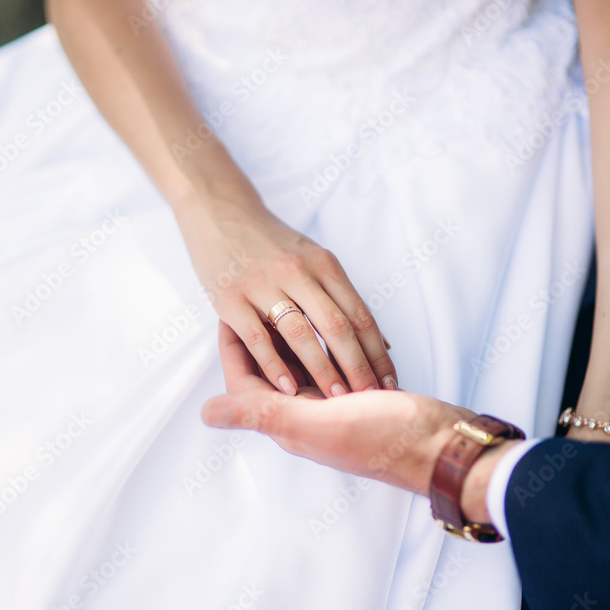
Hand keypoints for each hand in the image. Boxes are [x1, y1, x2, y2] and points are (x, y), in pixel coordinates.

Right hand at [175, 188, 396, 398]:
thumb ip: (345, 299)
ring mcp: (262, 284)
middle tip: (369, 398)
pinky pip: (257, 337)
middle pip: (337, 326)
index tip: (390, 384)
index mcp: (323, 264)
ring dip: (322, 369)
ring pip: (300, 333)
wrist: (219, 210)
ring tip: (335, 399)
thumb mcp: (314, 258)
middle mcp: (298, 272)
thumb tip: (382, 343)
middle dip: (357, 367)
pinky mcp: (230, 297)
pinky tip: (288, 389)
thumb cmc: (272, 243)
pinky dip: (274, 365)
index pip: (360, 315)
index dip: (377, 354)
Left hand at [206, 322, 498, 501]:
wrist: (441, 448)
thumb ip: (263, 413)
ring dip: (295, 334)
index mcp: (287, 420)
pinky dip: (327, 340)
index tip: (227, 312)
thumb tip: (205, 413)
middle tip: (256, 295)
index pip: (244, 381)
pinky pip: (333, 363)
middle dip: (262, 334)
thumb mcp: (317, 425)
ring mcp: (333, 404)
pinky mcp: (361, 394)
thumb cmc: (381, 440)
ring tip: (287, 299)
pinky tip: (330, 318)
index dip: (233, 347)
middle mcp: (305, 413)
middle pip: (271, 368)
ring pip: (303, 363)